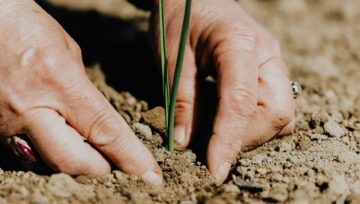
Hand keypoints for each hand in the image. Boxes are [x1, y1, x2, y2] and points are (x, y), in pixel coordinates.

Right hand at [0, 0, 161, 185]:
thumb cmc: (27, 27)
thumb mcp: (68, 51)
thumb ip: (84, 91)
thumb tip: (97, 121)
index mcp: (58, 81)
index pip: (104, 130)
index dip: (130, 157)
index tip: (150, 173)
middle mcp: (29, 108)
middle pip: (73, 161)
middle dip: (100, 167)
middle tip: (113, 162)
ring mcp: (5, 123)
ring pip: (48, 164)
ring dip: (73, 162)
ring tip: (86, 148)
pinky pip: (26, 155)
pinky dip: (47, 153)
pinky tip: (56, 138)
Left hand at [151, 0, 294, 183]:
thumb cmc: (179, 17)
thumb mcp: (172, 57)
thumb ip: (183, 100)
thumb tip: (186, 143)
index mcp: (239, 43)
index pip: (242, 103)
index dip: (229, 141)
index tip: (215, 170)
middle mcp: (266, 54)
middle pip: (276, 113)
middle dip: (245, 138)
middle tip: (211, 145)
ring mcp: (272, 62)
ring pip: (280, 114)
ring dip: (250, 132)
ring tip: (215, 131)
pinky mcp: (268, 70)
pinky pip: (273, 107)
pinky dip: (252, 122)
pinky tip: (226, 118)